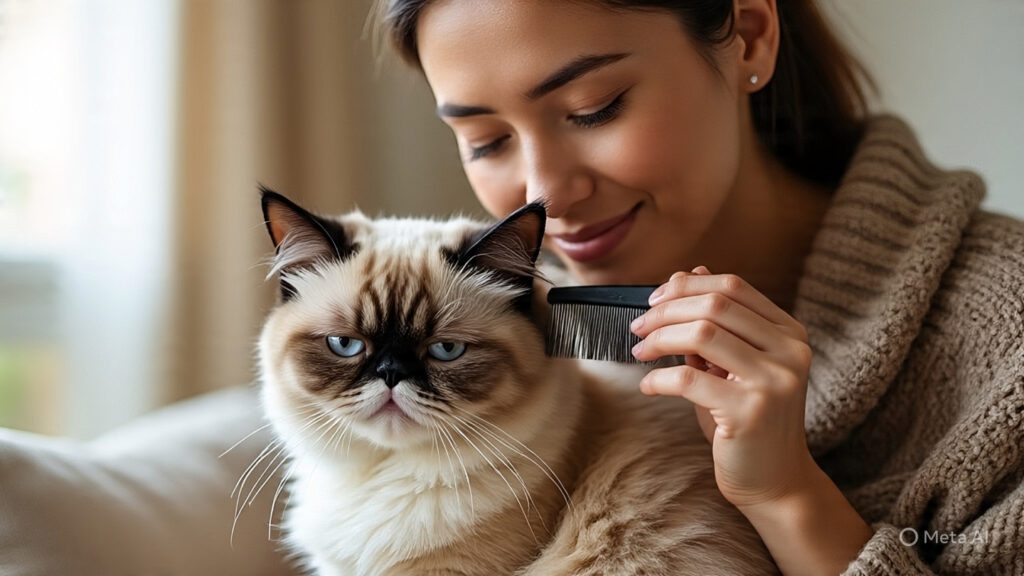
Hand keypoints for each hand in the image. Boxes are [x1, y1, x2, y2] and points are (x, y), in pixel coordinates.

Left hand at [630, 265, 816, 508]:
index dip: (686, 286)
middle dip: (666, 311)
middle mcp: (789, 352)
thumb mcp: (734, 365)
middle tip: (637, 327)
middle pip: (715, 306)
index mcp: (789, 333)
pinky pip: (688, 379)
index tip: (653, 300)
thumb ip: (718, 323)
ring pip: (701, 335)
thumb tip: (691, 272)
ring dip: (659, 339)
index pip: (733, 288)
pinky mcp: (750, 412)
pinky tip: (649, 386)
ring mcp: (774, 381)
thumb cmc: (746, 420)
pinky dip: (658, 379)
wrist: (774, 480)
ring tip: (640, 352)